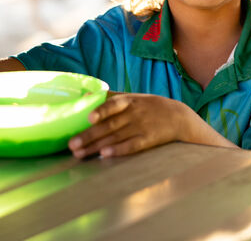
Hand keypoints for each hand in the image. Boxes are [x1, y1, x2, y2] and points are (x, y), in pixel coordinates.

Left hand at [68, 93, 202, 158]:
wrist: (178, 117)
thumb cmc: (150, 107)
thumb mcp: (134, 97)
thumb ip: (111, 97)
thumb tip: (86, 95)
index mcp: (130, 101)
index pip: (114, 104)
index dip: (102, 110)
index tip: (89, 118)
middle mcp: (134, 114)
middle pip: (109, 125)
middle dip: (89, 135)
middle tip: (71, 144)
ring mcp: (142, 127)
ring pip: (115, 137)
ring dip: (96, 146)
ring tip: (79, 154)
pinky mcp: (148, 140)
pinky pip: (132, 146)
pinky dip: (118, 150)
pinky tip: (105, 154)